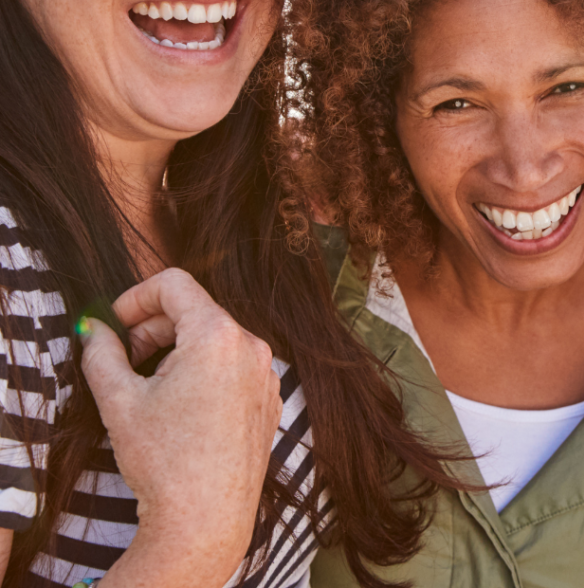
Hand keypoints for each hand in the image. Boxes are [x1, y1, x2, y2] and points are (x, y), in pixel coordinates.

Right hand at [80, 268, 282, 587]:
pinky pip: (234, 367)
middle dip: (154, 329)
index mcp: (217, 334)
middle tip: (124, 363)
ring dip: (178, 353)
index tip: (114, 326)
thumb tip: (93, 329)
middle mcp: (251, 345)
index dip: (136, 297)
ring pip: (214, 341)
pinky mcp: (270, 397)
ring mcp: (266, 372)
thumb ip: (102, 354)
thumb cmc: (165, 461)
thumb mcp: (119, 402)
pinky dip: (205, 373)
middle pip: (195, 311)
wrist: (206, 521)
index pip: (174, 284)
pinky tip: (183, 411)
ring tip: (153, 392)